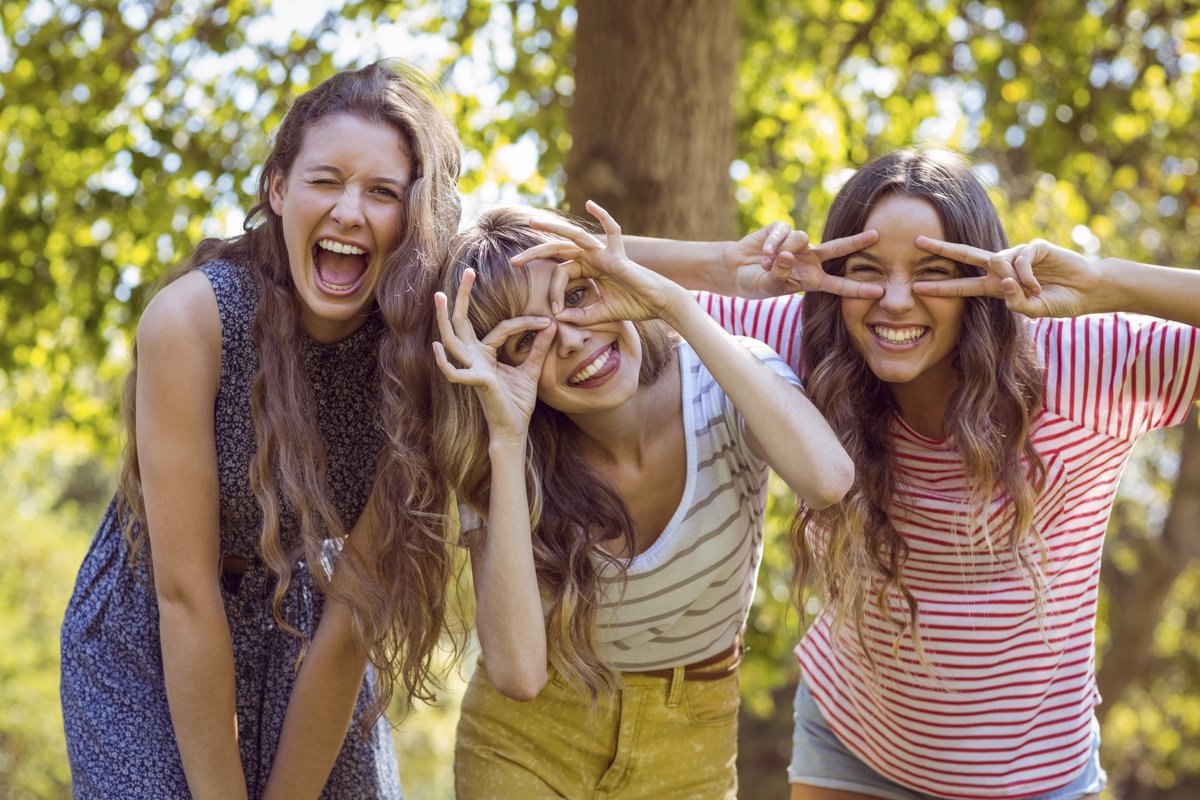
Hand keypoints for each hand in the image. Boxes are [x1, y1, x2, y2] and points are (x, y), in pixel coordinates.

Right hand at [432, 269, 554, 441]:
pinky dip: (445, 362)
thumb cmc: (518, 402)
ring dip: (444, 318)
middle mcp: (474, 358)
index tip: (547, 321)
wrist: (515, 429)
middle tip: (467, 271)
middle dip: (462, 297)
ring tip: (439, 296)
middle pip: (462, 322)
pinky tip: (437, 346)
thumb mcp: (531, 369)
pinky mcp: (476, 383)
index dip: (525, 323)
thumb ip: (538, 348)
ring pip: (453, 339)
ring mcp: (472, 369)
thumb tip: (551, 324)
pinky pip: (454, 372)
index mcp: (486, 354)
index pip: (502, 328)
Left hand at [516, 200, 685, 325]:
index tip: (555, 311)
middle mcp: (593, 257)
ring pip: (574, 236)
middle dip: (535, 254)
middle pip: (559, 249)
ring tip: (532, 223)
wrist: (658, 305)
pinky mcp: (618, 254)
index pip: (560, 274)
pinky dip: (603, 216)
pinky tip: (590, 204)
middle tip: (513, 263)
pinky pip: (612, 230)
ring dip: (552, 228)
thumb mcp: (599, 314)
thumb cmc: (633, 307)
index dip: (553, 292)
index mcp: (588, 269)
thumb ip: (579, 316)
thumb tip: (557, 318)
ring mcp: (604, 253)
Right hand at [725, 222, 882, 298]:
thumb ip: (779, 275)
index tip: (880, 291)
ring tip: (765, 264)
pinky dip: (773, 242)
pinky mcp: (782, 230)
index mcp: (811, 279)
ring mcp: (797, 244)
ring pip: (801, 239)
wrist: (734, 269)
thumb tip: (788, 255)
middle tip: (876, 235)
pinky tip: (763, 251)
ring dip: (783, 251)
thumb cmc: (755, 283)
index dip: (858, 288)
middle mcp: (809, 259)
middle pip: (837, 249)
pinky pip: (784, 232)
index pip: (839, 285)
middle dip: (856, 242)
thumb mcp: (768, 286)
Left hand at [913, 237, 1103, 317]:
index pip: (963, 284)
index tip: (916, 286)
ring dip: (1013, 281)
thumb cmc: (1060, 301)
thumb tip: (1003, 284)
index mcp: (996, 286)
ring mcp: (1018, 255)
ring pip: (999, 263)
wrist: (1088, 290)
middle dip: (941, 249)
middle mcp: (1002, 267)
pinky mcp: (1034, 246)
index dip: (941, 286)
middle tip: (917, 242)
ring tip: (1034, 291)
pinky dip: (1028, 275)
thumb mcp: (1034, 310)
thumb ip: (1016, 303)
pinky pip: (1020, 260)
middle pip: (966, 255)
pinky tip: (1040, 285)